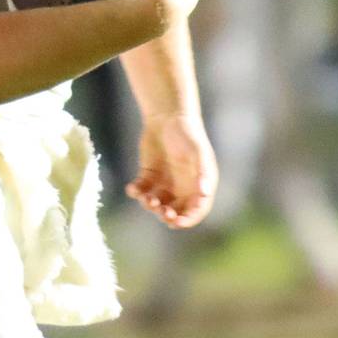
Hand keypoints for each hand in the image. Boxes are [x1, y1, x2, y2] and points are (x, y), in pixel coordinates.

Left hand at [127, 112, 217, 228]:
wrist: (167, 115)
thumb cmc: (188, 133)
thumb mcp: (198, 152)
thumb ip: (202, 172)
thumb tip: (204, 193)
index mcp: (199, 185)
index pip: (196, 210)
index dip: (187, 219)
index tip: (176, 222)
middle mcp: (183, 187)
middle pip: (175, 211)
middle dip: (167, 215)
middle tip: (159, 210)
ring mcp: (165, 183)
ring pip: (157, 203)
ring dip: (150, 205)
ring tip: (145, 197)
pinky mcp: (149, 175)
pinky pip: (142, 190)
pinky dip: (136, 192)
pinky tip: (132, 188)